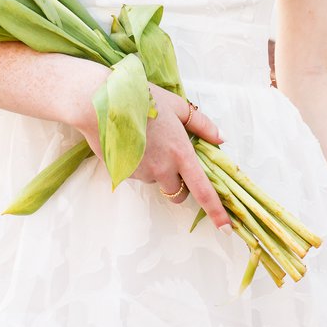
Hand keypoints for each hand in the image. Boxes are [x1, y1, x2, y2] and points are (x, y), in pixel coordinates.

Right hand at [73, 76, 231, 233]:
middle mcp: (163, 168)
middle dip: (179, 185)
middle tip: (171, 159)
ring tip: (143, 139)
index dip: (216, 211)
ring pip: (155, 181)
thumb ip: (201, 124)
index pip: (203, 190)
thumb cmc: (141, 98)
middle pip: (178, 193)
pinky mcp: (124, 174)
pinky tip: (129, 141)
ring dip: (155, 169)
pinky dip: (137, 163)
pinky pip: (136, 174)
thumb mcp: (176, 106)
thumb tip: (220, 138)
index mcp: (180, 152)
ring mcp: (142, 173)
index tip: (226, 228)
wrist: (101, 103)